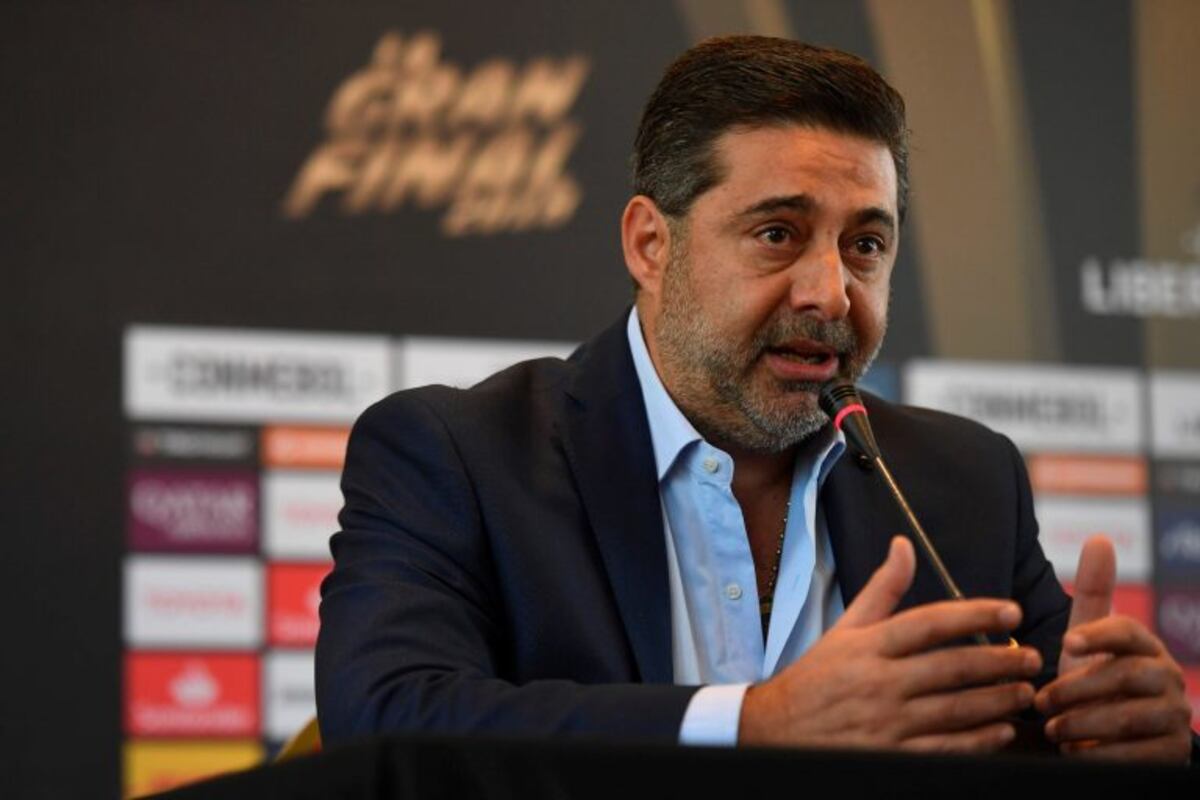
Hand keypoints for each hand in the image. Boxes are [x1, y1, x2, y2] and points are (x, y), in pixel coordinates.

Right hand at [739, 536, 1041, 752]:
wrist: (775, 731)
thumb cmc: (816, 678)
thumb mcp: (844, 629)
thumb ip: (881, 589)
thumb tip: (904, 545)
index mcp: (868, 645)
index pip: (930, 623)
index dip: (975, 615)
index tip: (1011, 611)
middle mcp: (878, 681)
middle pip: (952, 667)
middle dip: (1001, 662)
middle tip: (1033, 658)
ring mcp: (886, 722)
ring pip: (956, 709)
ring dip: (998, 700)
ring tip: (1025, 691)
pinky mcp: (891, 755)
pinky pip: (946, 748)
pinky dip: (979, 740)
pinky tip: (1001, 731)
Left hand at [1035, 536, 1192, 762]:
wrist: (1113, 736)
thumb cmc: (1095, 678)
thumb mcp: (1089, 638)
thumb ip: (1094, 592)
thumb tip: (1100, 538)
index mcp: (1145, 647)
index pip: (1129, 631)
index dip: (1099, 635)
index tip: (1067, 643)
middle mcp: (1167, 680)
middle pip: (1126, 676)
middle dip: (1077, 688)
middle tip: (1041, 702)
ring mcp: (1174, 718)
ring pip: (1129, 717)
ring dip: (1083, 723)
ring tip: (1053, 729)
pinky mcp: (1171, 754)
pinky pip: (1137, 755)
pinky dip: (1101, 754)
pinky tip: (1075, 752)